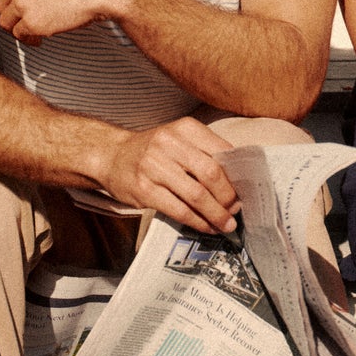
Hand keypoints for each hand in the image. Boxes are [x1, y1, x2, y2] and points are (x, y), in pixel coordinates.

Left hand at [0, 0, 124, 40]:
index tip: (20, 4)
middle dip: (12, 13)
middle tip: (26, 19)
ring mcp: (22, 1)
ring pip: (6, 22)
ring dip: (19, 27)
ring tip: (33, 30)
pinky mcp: (32, 22)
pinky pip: (20, 35)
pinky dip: (29, 39)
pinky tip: (40, 39)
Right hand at [91, 117, 239, 234]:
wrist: (111, 156)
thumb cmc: (153, 151)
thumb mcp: (178, 140)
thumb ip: (204, 153)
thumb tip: (236, 180)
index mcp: (185, 129)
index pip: (221, 152)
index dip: (236, 175)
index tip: (244, 190)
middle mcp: (169, 143)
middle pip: (211, 174)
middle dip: (228, 197)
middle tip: (236, 210)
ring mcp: (154, 167)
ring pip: (196, 195)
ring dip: (216, 214)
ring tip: (226, 224)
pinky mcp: (144, 190)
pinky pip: (179, 210)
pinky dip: (197, 221)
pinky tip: (206, 226)